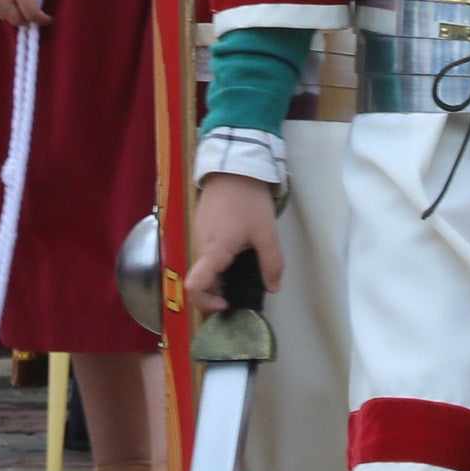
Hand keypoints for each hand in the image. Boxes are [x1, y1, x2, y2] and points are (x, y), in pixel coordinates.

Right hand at [188, 171, 285, 299]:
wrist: (234, 167)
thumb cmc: (249, 199)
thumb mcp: (267, 233)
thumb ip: (272, 263)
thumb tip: (273, 287)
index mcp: (215, 251)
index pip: (195, 286)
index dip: (207, 303)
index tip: (226, 303)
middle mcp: (200, 247)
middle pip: (201, 281)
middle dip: (217, 293)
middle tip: (240, 292)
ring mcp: (198, 237)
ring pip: (204, 268)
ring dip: (219, 277)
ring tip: (242, 271)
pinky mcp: (201, 228)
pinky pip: (206, 254)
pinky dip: (217, 263)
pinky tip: (237, 253)